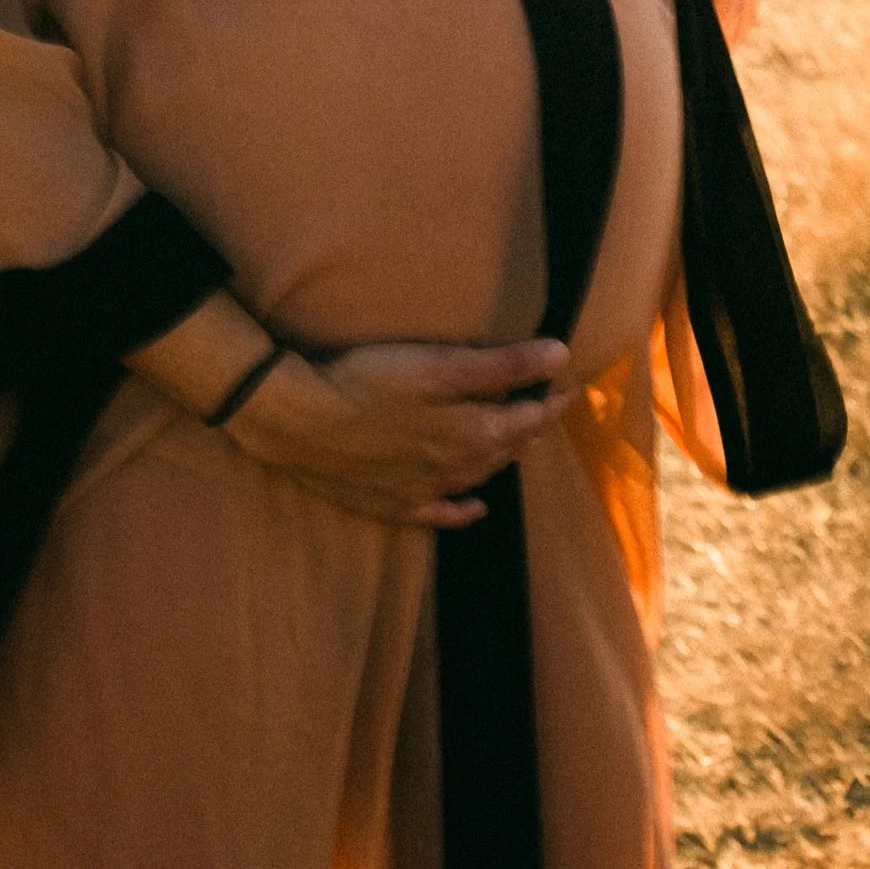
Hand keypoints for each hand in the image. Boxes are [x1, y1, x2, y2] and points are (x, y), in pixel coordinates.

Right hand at [228, 336, 573, 527]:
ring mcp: (424, 491)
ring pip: (480, 478)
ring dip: (503, 459)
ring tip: (517, 441)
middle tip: (546, 405)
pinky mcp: (392, 504)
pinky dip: (464, 509)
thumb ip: (501, 365)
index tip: (569, 383)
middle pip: (507, 448)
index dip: (553, 401)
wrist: (300, 424)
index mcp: (472, 433)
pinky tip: (476, 506)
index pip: (530, 419)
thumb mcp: (438, 365)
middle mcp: (456, 469)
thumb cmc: (368, 382)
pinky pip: (441, 513)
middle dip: (532, 427)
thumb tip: (560, 355)